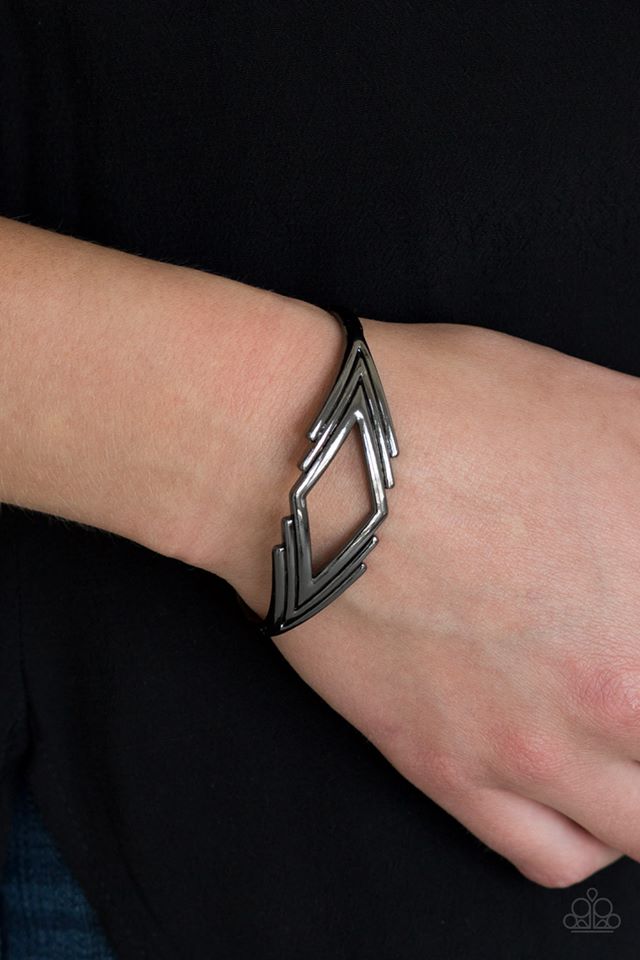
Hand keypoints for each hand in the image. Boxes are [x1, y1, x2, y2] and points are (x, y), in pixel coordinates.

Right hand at [197, 312, 639, 887]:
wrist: (312, 466)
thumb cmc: (450, 419)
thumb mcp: (618, 415)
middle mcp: (617, 692)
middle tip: (630, 664)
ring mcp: (534, 749)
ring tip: (623, 735)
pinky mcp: (452, 772)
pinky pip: (553, 855)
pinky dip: (587, 835)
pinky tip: (580, 786)